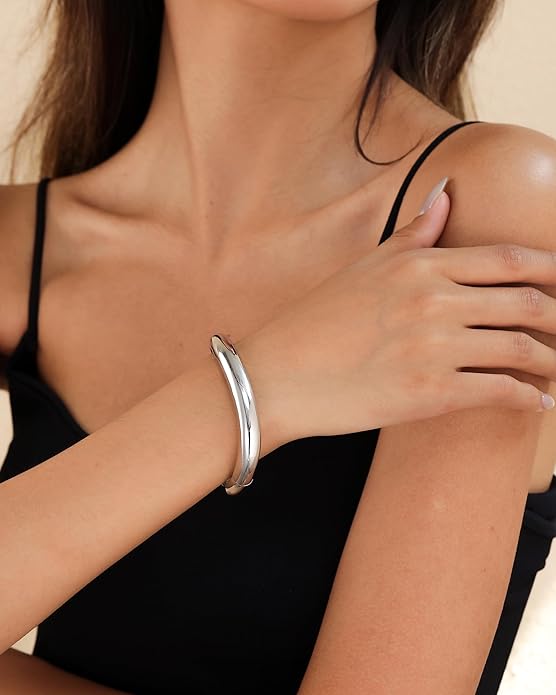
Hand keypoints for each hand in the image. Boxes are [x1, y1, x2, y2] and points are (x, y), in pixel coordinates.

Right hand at [236, 181, 555, 447]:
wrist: (274, 375)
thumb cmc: (315, 321)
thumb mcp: (365, 267)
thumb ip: (413, 233)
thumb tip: (445, 192)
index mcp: (420, 265)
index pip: (510, 260)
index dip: (552, 271)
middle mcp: (433, 300)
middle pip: (527, 302)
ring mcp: (434, 347)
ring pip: (521, 349)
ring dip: (553, 360)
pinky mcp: (429, 393)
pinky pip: (499, 392)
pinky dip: (528, 397)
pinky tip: (539, 401)